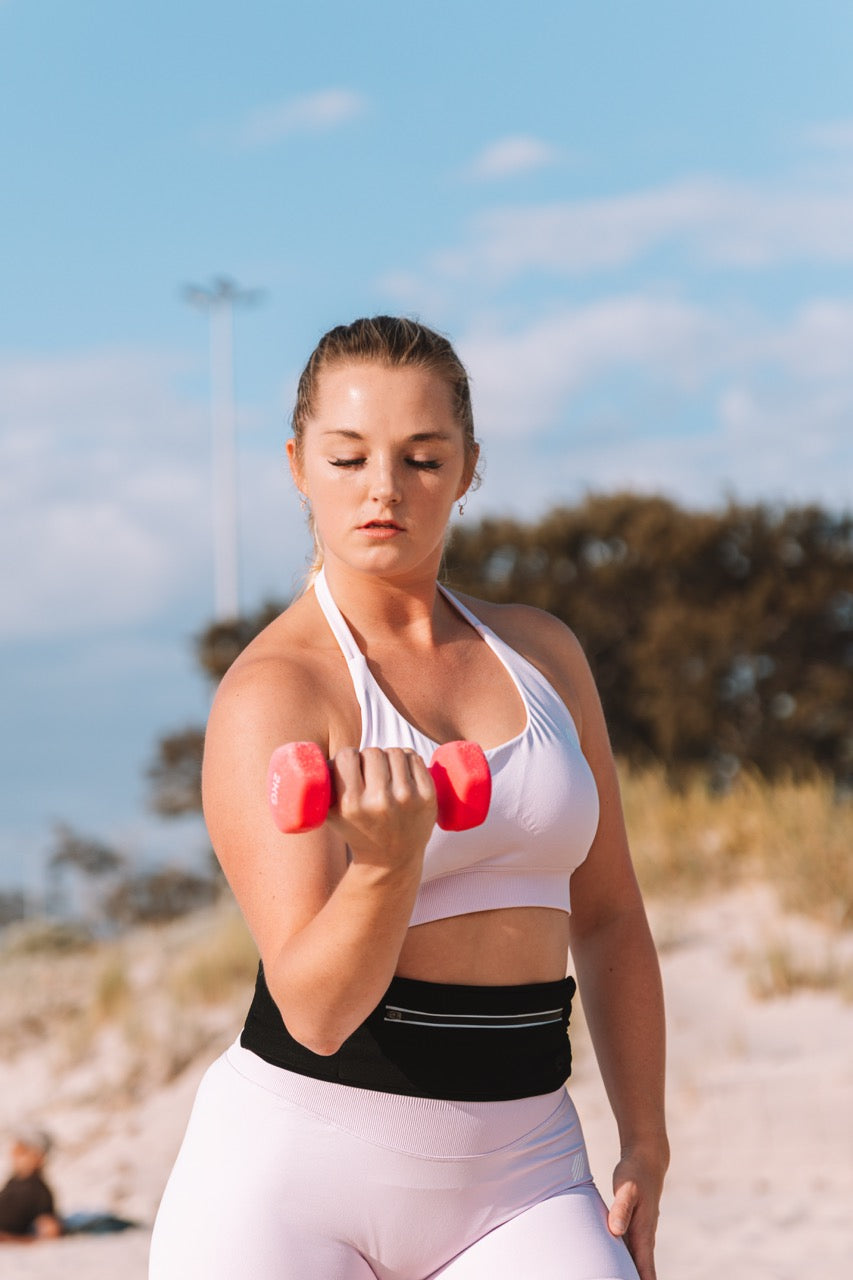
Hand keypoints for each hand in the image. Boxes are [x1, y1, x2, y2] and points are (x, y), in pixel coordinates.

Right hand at [328, 746, 436, 872]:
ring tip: (385, 769)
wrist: (391, 858)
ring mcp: (407, 799)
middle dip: (368, 756)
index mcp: (352, 805)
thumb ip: (318, 788)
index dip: (347, 756)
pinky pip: (414, 758)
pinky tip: (402, 767)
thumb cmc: (356, 830)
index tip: (349, 764)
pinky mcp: (428, 797)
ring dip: (388, 756)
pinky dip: (407, 758)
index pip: (347, 756)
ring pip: (395, 752)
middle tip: (368, 769)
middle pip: (372, 752)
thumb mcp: (329, 815)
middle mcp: (380, 802)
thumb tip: (311, 756)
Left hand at [608, 1145, 666, 1279]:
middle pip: (642, 1272)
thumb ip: (621, 1209)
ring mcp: (641, 1234)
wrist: (646, 1160)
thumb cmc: (635, 1174)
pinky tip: (617, 1269)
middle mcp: (644, 1238)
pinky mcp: (633, 1227)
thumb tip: (616, 1232)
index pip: (645, 1270)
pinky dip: (627, 1264)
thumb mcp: (626, 1188)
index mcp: (644, 1234)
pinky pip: (630, 1252)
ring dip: (633, 1275)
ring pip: (637, 1263)